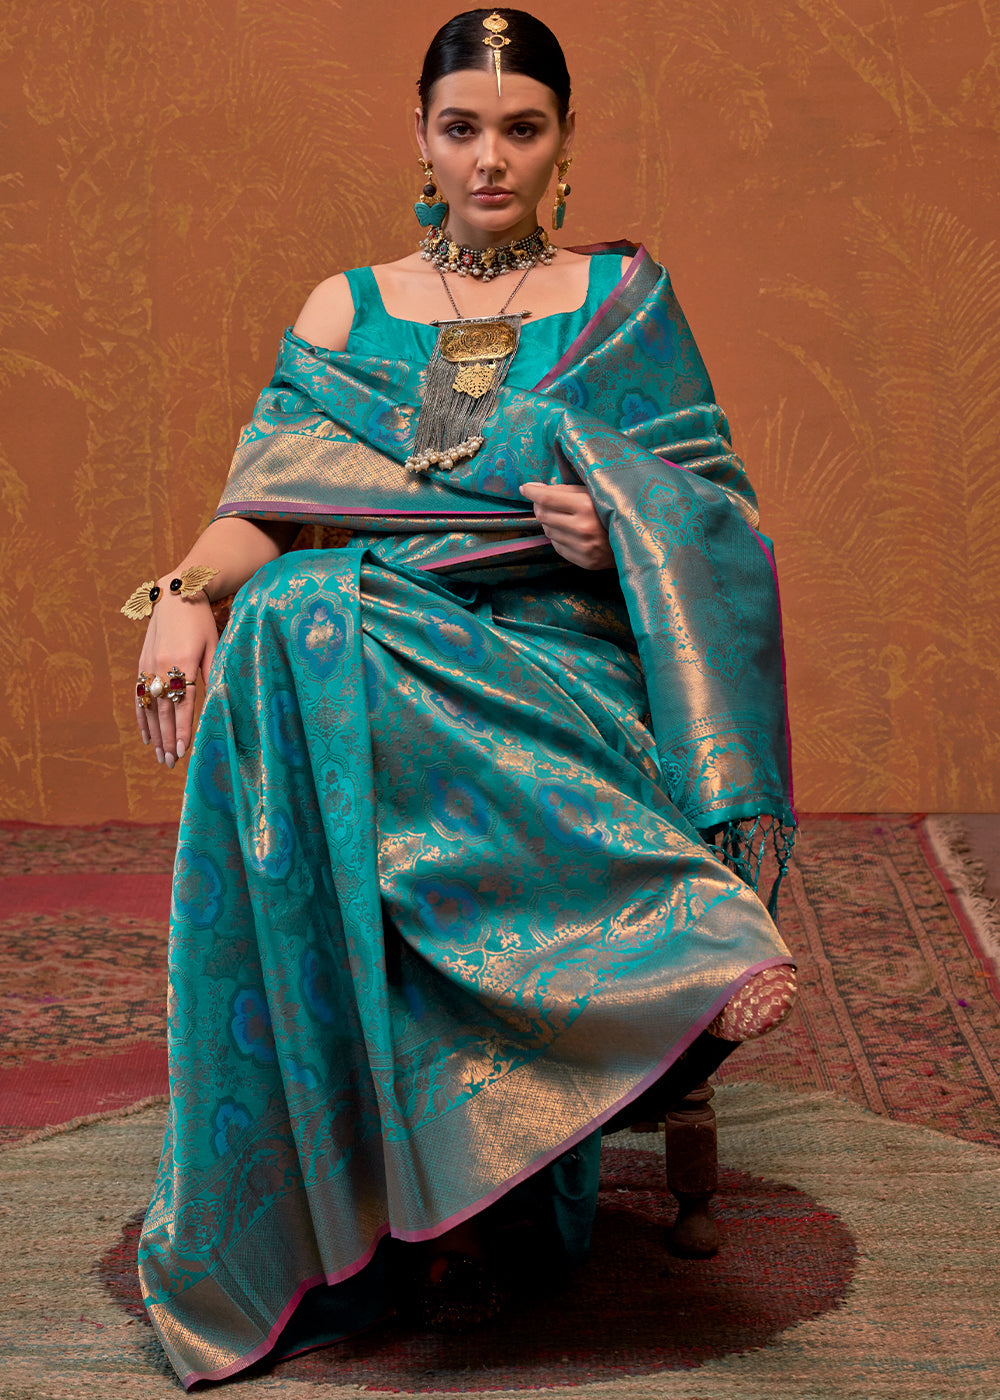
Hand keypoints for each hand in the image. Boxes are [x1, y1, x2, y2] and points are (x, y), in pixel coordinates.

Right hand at [134, 586, 218, 769]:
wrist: (175, 595)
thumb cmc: (201, 621)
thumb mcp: (213, 645)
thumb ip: (212, 673)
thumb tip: (218, 701)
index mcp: (183, 663)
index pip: (183, 704)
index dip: (183, 729)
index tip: (184, 751)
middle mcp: (162, 666)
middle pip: (163, 711)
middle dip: (168, 739)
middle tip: (171, 763)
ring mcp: (147, 666)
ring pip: (148, 707)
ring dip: (154, 734)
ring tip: (160, 756)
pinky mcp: (140, 663)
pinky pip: (138, 696)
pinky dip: (140, 717)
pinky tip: (146, 736)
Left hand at [519, 482, 614, 570]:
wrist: (638, 539)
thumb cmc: (614, 510)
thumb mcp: (594, 493)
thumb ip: (566, 490)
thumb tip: (537, 488)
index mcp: (586, 506)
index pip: (547, 498)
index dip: (532, 492)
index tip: (525, 488)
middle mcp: (582, 528)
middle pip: (543, 515)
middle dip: (539, 506)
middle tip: (544, 501)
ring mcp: (583, 547)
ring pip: (548, 531)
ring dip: (549, 522)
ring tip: (563, 516)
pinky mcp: (584, 561)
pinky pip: (557, 546)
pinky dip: (558, 537)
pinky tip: (570, 531)